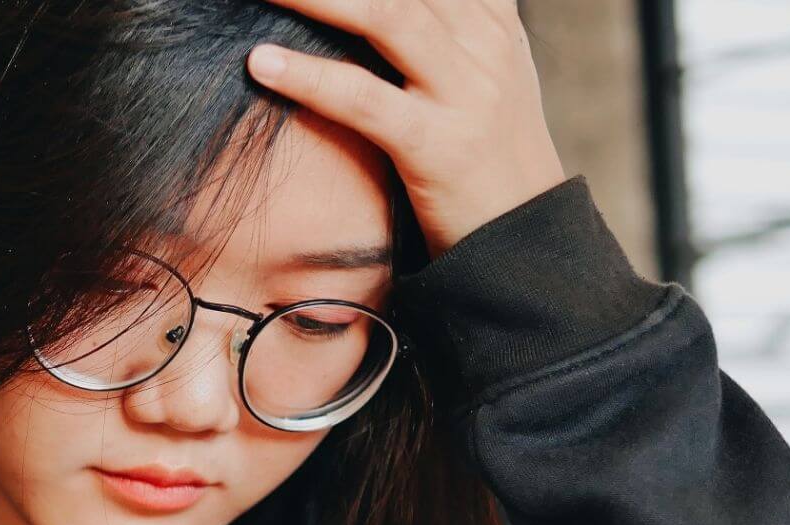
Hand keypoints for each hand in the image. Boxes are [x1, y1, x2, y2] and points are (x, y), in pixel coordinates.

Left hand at [246, 0, 565, 258]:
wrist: (528, 237)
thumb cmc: (491, 157)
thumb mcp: (489, 74)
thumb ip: (457, 24)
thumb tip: (411, 7)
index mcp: (492, 19)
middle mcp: (481, 42)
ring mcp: (463, 90)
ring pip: (386, 16)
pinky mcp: (435, 144)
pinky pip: (363, 99)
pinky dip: (308, 77)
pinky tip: (261, 62)